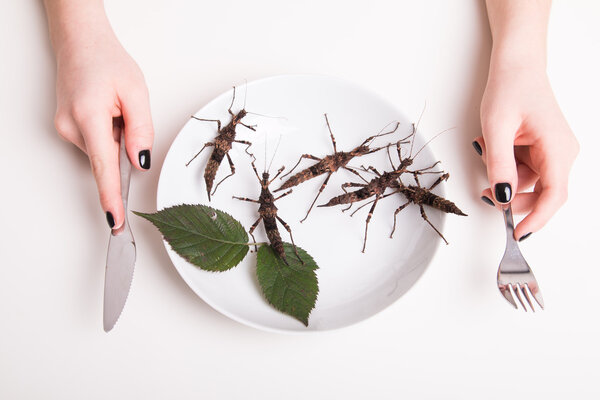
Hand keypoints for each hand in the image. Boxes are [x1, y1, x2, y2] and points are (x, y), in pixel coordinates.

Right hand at [52, 21, 153, 229]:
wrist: (81, 43)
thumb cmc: (107, 61)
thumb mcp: (136, 92)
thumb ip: (140, 130)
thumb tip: (139, 162)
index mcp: (89, 117)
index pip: (103, 167)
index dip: (111, 196)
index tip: (114, 220)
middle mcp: (71, 127)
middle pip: (107, 158)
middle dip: (124, 146)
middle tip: (126, 113)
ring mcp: (65, 129)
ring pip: (103, 151)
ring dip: (116, 137)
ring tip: (114, 107)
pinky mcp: (67, 128)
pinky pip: (96, 143)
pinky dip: (107, 133)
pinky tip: (106, 111)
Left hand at [475, 65, 578, 239]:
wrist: (516, 65)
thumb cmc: (510, 88)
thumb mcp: (496, 129)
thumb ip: (499, 165)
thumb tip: (502, 196)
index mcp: (558, 149)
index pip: (554, 196)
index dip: (537, 219)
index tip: (517, 234)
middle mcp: (562, 153)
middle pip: (540, 194)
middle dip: (510, 195)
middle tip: (484, 192)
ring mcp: (554, 151)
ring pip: (528, 183)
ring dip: (503, 176)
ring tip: (486, 149)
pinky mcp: (543, 149)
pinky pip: (524, 170)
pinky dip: (505, 166)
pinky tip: (493, 147)